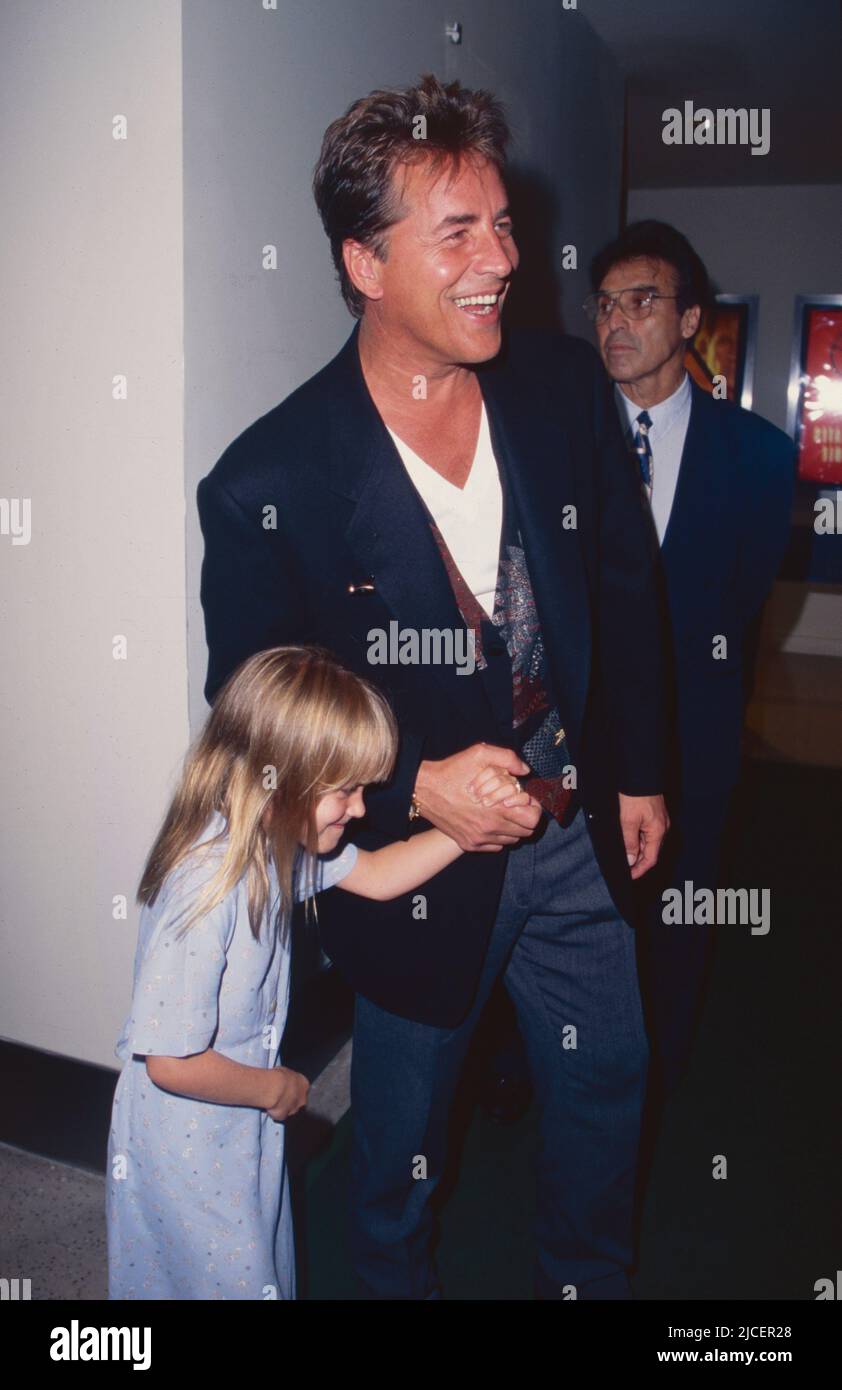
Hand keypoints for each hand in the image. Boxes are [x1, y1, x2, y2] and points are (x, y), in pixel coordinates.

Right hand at [265, 1066, 308, 1121]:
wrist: (274, 1089)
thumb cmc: (279, 1076)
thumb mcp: (284, 1071)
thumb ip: (287, 1078)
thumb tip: (284, 1078)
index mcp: (304, 1084)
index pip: (302, 1087)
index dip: (293, 1088)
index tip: (286, 1086)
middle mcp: (302, 1099)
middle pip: (298, 1101)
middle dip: (291, 1099)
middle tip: (280, 1095)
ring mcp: (294, 1109)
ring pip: (289, 1109)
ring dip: (283, 1107)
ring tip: (273, 1101)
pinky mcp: (284, 1116)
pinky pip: (279, 1114)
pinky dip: (275, 1112)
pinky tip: (269, 1107)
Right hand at [414, 744, 542, 852]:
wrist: (423, 789)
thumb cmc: (452, 771)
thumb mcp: (480, 754)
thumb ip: (508, 759)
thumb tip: (524, 770)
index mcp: (497, 809)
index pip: (533, 820)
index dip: (534, 808)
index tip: (526, 799)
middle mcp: (490, 828)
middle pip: (525, 832)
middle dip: (525, 817)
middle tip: (515, 804)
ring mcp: (479, 839)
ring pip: (511, 840)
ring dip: (512, 827)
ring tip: (502, 812)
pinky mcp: (468, 844)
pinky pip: (496, 846)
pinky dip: (498, 836)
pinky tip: (490, 821)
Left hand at [618, 792, 668, 879]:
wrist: (639, 773)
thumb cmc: (634, 796)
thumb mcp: (628, 821)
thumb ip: (629, 843)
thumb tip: (630, 861)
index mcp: (658, 832)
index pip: (651, 859)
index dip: (639, 870)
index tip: (628, 876)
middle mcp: (661, 828)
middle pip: (650, 851)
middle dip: (637, 861)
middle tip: (622, 867)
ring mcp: (658, 821)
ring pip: (647, 842)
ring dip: (636, 849)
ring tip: (622, 854)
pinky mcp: (653, 814)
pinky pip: (646, 832)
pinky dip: (636, 839)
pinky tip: (626, 838)